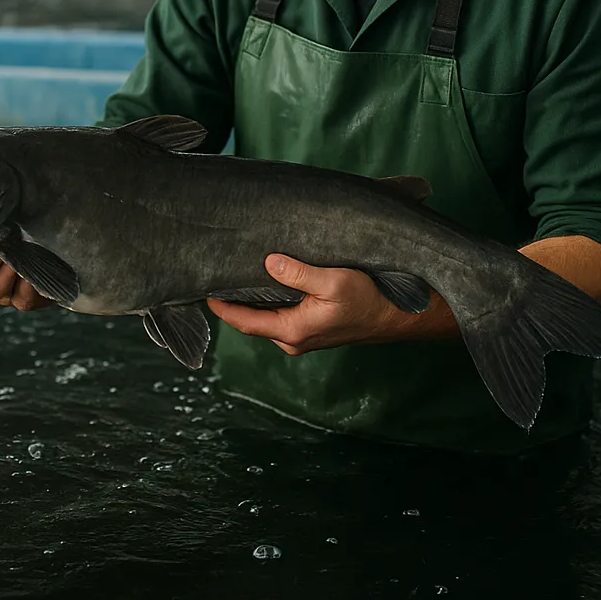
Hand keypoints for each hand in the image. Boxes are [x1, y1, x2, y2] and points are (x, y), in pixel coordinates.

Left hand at [205, 254, 420, 354]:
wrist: (400, 316)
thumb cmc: (370, 300)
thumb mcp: (334, 282)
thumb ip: (299, 273)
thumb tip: (268, 262)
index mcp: (292, 331)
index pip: (244, 321)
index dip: (221, 306)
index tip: (201, 288)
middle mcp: (293, 337)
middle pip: (251, 318)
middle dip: (232, 298)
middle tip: (215, 270)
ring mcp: (302, 333)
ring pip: (266, 314)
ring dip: (251, 296)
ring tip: (234, 270)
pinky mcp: (312, 325)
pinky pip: (280, 311)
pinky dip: (269, 296)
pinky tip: (265, 276)